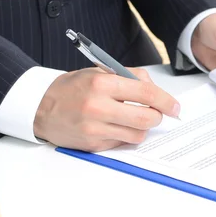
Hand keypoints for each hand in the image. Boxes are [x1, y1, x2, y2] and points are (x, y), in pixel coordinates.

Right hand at [33, 67, 179, 151]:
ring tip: (131, 118)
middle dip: (157, 116)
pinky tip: (115, 126)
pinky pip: (122, 143)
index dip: (166, 101)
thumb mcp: (99, 72)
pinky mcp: (93, 144)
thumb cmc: (73, 88)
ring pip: (137, 134)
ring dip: (142, 128)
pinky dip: (125, 135)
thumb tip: (156, 91)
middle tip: (156, 113)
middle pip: (146, 118)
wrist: (41, 108)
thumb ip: (129, 78)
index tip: (175, 107)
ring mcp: (95, 128)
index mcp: (101, 83)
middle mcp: (98, 106)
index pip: (145, 93)